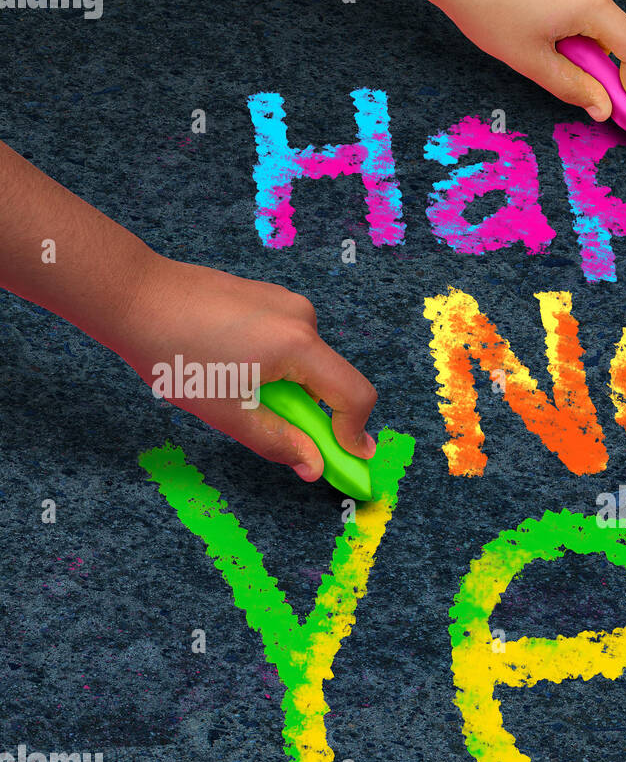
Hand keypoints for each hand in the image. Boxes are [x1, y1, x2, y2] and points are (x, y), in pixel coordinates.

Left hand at [107, 255, 376, 481]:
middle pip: (332, 380)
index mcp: (298, 345)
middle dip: (311, 411)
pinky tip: (232, 364)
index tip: (344, 458)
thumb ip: (279, 442)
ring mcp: (287, 302)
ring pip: (309, 363)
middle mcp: (303, 318)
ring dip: (289, 388)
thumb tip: (315, 467)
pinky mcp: (270, 297)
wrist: (133, 294)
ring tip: (237, 387)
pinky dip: (277, 366)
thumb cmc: (173, 353)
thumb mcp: (227, 412)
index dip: (355, 432)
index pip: (355, 395)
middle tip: (267, 423)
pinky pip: (291, 343)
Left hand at [428, 0, 625, 119]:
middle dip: (602, 68)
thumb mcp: (532, 61)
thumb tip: (604, 108)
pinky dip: (575, 29)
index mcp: (592, 4)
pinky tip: (540, 28)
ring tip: (542, 45)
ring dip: (583, 48)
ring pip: (601, 26)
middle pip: (620, 40)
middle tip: (567, 78)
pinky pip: (587, 9)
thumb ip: (574, 88)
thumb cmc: (488, 7)